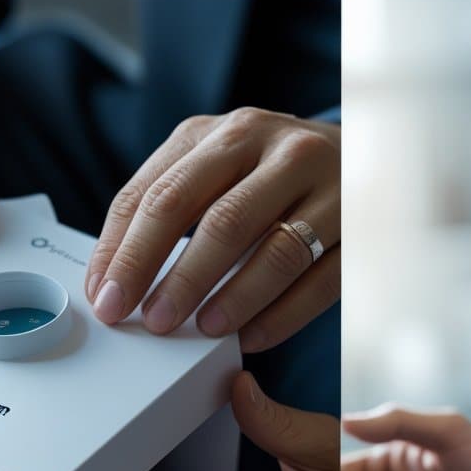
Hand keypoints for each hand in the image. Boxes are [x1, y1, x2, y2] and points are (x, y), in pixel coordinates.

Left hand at [85, 107, 339, 351]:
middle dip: (176, 276)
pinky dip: (282, 314)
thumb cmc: (273, 171)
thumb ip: (172, 203)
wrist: (365, 150)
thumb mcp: (221, 164)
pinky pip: (319, 279)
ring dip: (233, 297)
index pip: (161, 193)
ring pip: (275, 249)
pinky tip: (253, 337)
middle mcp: (279, 148)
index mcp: (227, 134)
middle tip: (150, 320)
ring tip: (203, 329)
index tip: (104, 299)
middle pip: (217, 218)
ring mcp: (328, 184)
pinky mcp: (362, 223)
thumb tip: (115, 278)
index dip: (125, 252)